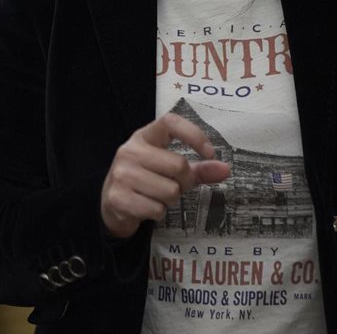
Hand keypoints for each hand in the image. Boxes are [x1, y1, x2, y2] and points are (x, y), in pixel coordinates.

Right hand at [100, 112, 231, 238]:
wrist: (111, 204)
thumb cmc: (146, 181)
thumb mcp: (168, 170)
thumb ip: (198, 169)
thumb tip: (226, 169)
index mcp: (143, 137)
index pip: (170, 122)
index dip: (194, 134)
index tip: (209, 153)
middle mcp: (129, 151)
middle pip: (178, 165)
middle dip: (183, 182)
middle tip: (172, 186)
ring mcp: (121, 174)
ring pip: (170, 191)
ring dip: (170, 200)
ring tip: (156, 197)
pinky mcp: (118, 197)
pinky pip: (156, 209)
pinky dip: (157, 213)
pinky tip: (146, 207)